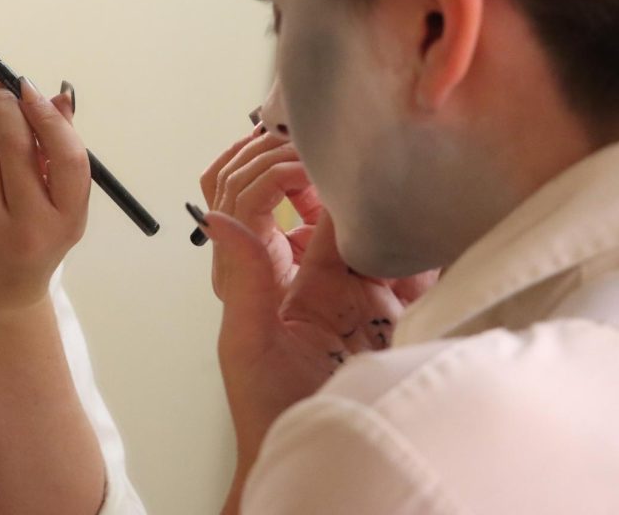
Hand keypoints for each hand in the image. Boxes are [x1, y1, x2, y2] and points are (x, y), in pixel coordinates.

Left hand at [0, 76, 86, 313]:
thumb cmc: (32, 243)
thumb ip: (60, 154)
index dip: (49, 117)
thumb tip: (59, 96)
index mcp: (66, 221)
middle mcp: (28, 228)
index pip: (67, 156)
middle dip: (3, 104)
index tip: (30, 90)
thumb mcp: (59, 209)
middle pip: (16, 146)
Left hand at [196, 131, 438, 494]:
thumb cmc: (269, 410)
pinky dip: (397, 233)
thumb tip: (219, 216)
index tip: (292, 163)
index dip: (266, 168)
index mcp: (263, 269)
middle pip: (300, 192)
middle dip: (304, 164)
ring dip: (349, 193)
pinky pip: (399, 252)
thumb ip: (242, 277)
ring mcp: (348, 282)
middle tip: (324, 157)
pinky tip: (395, 224)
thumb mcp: (247, 343)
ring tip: (356, 178)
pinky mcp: (390, 302)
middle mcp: (304, 268)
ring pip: (349, 214)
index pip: (253, 197)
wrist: (317, 461)